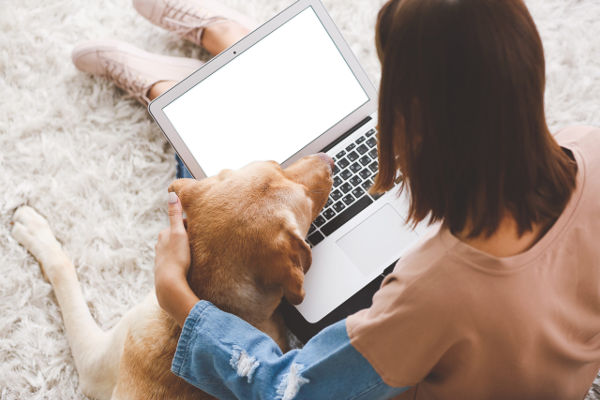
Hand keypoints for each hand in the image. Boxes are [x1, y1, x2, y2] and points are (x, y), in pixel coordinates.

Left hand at [154, 192, 199, 325]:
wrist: (170, 285)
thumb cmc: (176, 258)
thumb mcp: (178, 232)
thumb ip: (175, 214)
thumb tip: (171, 193)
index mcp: (163, 236)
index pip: (180, 226)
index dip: (192, 229)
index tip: (201, 234)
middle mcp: (160, 247)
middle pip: (179, 238)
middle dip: (188, 240)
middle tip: (200, 246)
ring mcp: (162, 260)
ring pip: (177, 251)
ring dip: (186, 253)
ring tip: (196, 258)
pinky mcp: (166, 272)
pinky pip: (178, 264)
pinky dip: (183, 264)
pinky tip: (190, 269)